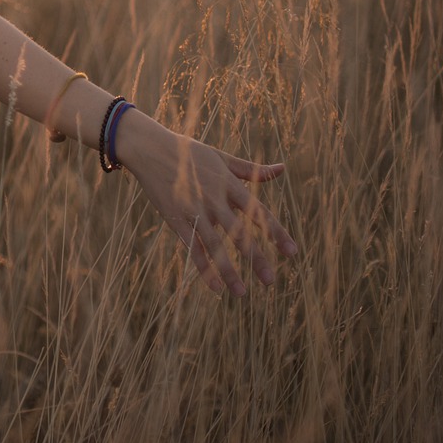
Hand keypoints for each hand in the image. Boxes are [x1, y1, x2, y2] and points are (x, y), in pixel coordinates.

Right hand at [118, 113, 299, 296]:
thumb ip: (252, 170)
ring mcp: (193, 210)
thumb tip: (283, 168)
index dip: (276, 233)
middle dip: (255, 258)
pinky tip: (214, 286)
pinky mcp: (175, 218)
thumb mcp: (222, 158)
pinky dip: (203, 267)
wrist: (150, 148)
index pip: (258, 212)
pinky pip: (191, 246)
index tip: (292, 253)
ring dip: (228, 270)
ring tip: (241, 293)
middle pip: (239, 233)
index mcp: (228, 184)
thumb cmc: (189, 152)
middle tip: (270, 282)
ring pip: (214, 245)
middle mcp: (214, 199)